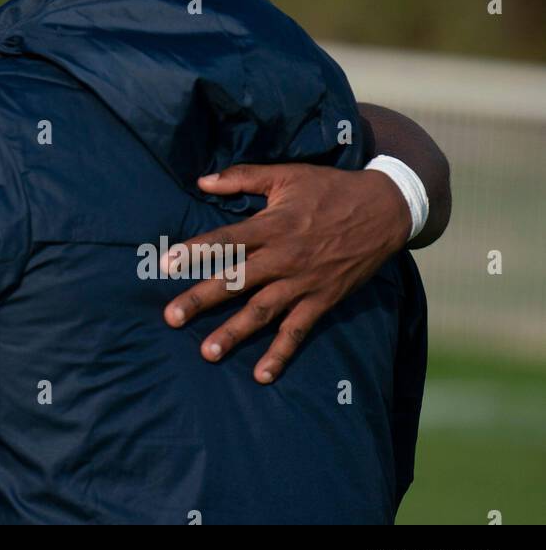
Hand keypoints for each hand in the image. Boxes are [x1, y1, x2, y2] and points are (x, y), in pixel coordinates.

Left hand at [163, 163, 410, 383]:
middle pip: (235, 281)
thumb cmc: (330, 188)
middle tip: (170, 318)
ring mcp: (303, 283)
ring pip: (262, 311)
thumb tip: (200, 181)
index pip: (225, 240)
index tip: (164, 264)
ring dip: (234, 333)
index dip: (195, 251)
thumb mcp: (286, 175)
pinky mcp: (323, 301)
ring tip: (207, 352)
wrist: (385, 209)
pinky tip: (261, 375)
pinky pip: (298, 331)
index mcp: (271, 226)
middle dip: (201, 299)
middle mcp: (284, 258)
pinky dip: (281, 354)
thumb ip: (242, 178)